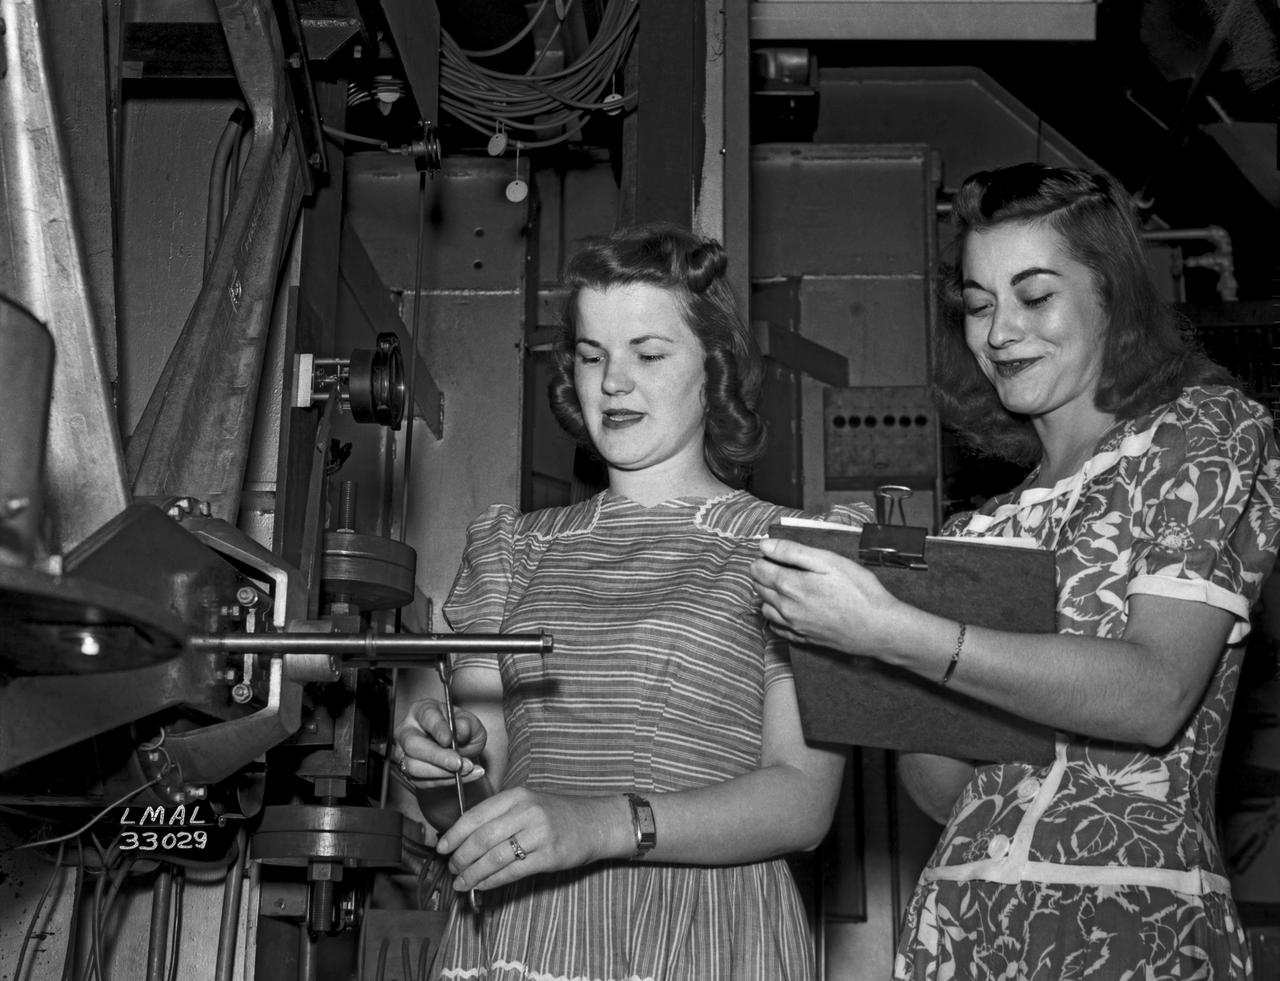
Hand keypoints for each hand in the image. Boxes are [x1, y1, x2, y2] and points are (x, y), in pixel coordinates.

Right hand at [393, 698, 487, 788]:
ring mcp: (404, 753)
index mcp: (422, 711)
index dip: (437, 728)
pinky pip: (424, 782)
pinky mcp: (409, 774)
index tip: (449, 739)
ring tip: (466, 769)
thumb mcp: (471, 723)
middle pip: (413, 745)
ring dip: (442, 773)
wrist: (461, 750)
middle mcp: (408, 731)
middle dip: (437, 757)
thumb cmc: (461, 730)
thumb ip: (467, 724)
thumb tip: (461, 730)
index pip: (426, 717)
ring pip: (413, 767)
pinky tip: (464, 777)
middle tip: (458, 763)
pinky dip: (446, 781)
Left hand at [435, 787, 621, 891]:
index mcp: (517, 795)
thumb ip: (500, 816)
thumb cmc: (557, 814)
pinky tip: (482, 886)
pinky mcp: (548, 856)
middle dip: (461, 857)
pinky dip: (492, 881)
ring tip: (461, 882)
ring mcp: (539, 834)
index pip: (476, 815)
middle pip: (482, 838)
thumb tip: (464, 838)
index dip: (455, 834)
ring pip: (494, 857)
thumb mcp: (529, 803)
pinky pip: (512, 872)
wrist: (596, 823)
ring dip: (473, 873)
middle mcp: (527, 811)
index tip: (442, 848)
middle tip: (452, 868)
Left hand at [749, 537, 904, 655]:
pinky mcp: (803, 639)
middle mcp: (785, 608)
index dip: (763, 558)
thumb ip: (792, 552)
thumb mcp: (828, 561)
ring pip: (765, 609)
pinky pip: (777, 629)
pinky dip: (776, 617)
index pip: (757, 570)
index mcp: (789, 586)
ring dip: (768, 596)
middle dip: (763, 574)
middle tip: (780, 565)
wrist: (878, 627)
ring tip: (785, 586)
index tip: (773, 553)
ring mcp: (793, 626)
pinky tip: (788, 610)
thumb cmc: (859, 590)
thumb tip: (765, 545)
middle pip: (759, 588)